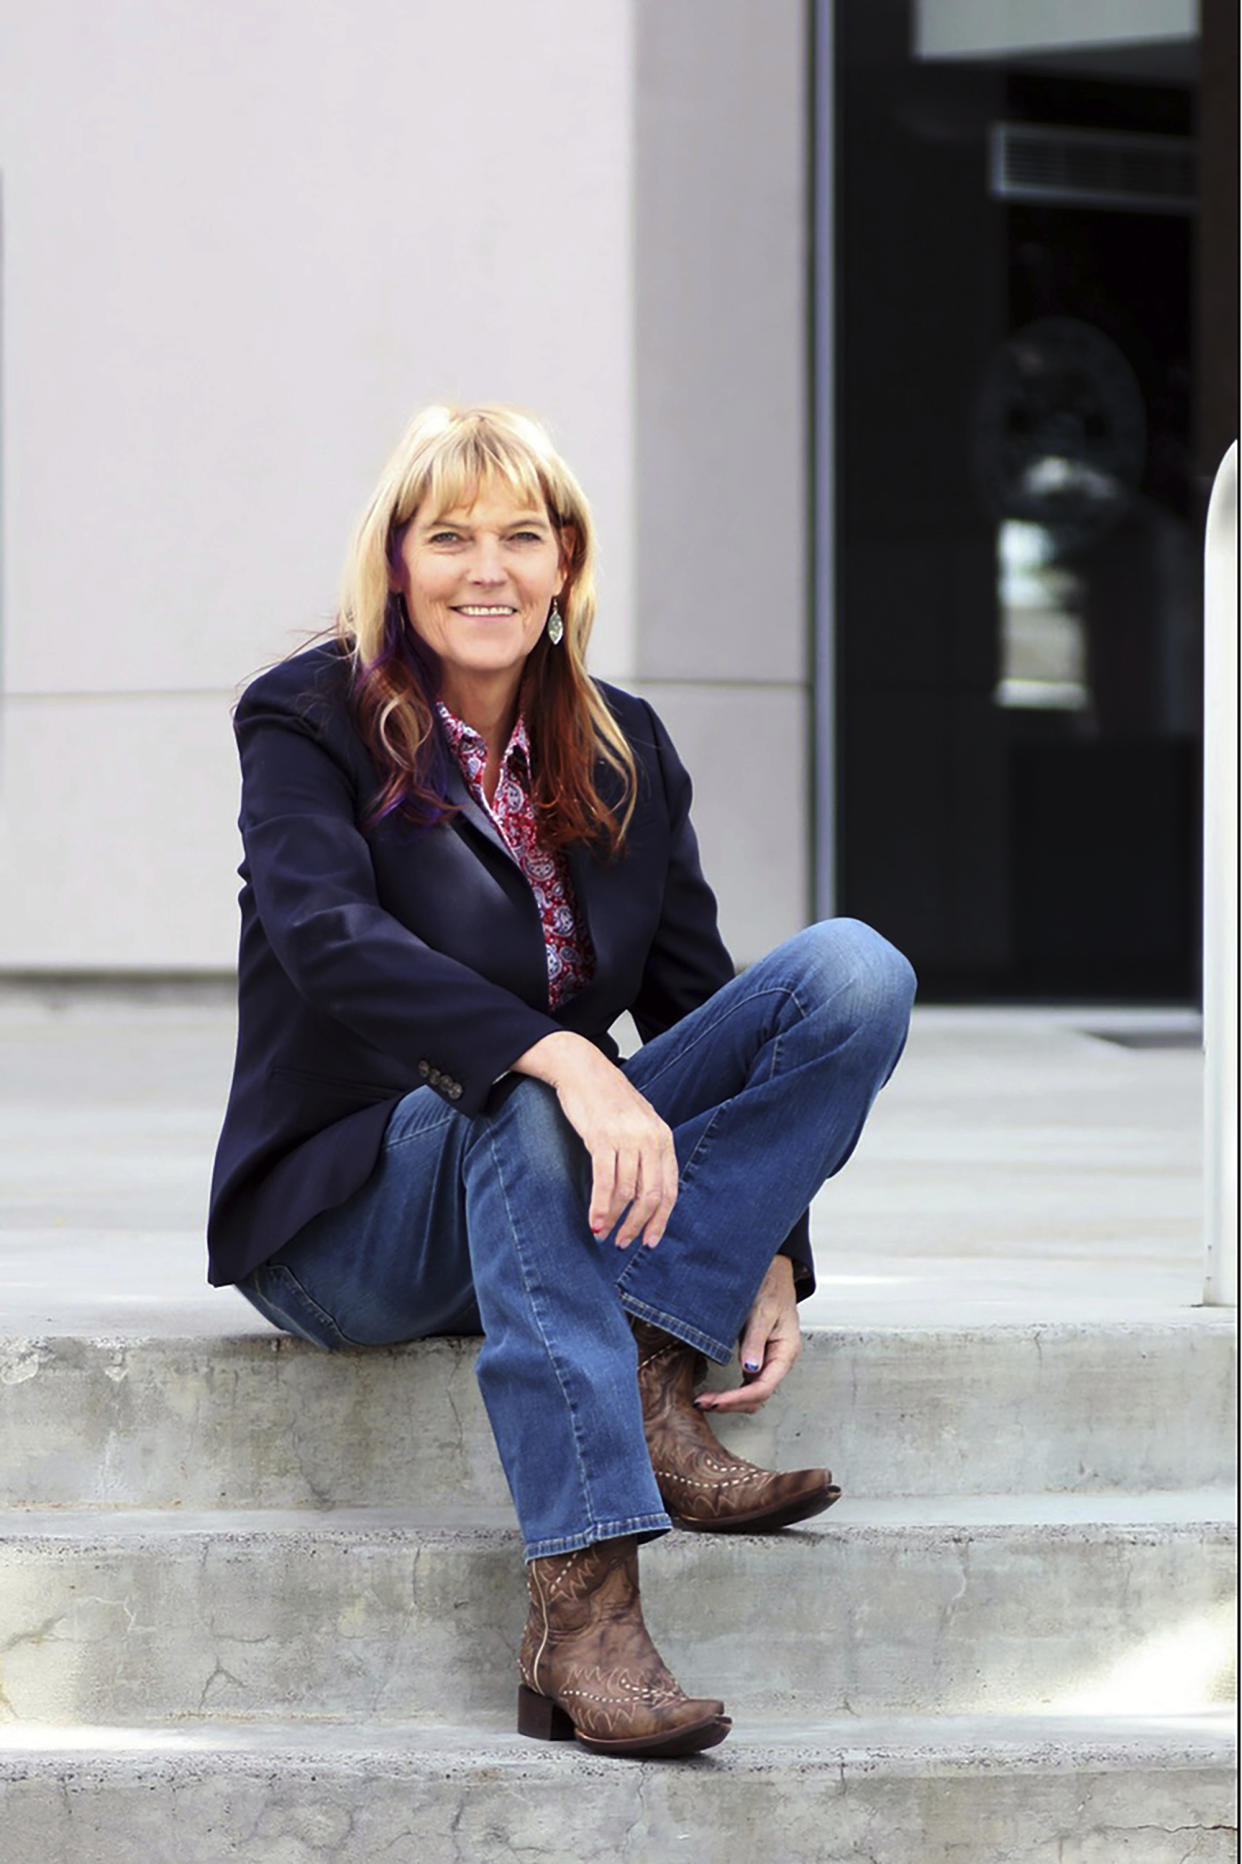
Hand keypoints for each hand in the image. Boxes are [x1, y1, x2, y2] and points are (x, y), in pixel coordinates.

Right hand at [511, 1031, 677, 1248]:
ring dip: (615, 1220)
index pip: (669, 1189)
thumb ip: (647, 1151)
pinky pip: (605, 1182)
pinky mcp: (602, 1137)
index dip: (661, 1220)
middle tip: (624, 1242)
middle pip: (650, 1196)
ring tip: (604, 1233)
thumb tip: (644, 1193)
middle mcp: (650, 1139)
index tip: (650, 1240)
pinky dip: (600, 1207)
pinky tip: (595, 1221)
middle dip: (638, 1225)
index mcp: (663, 1137)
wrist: (582, 1069)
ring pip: (626, 1192)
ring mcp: (627, 1138)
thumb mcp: (639, 1122)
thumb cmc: (607, 1098)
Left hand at [695, 1254, 800, 1414]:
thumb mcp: (762, 1311)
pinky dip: (734, 1391)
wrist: (773, 1270)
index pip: (763, 1388)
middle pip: (757, 1396)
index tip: (714, 1401)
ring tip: (705, 1400)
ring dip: (731, 1400)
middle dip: (731, 1403)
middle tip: (702, 1403)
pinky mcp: (760, 1356)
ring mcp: (770, 1360)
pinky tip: (717, 1391)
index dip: (737, 1399)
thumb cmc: (772, 1286)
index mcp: (786, 1351)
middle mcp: (780, 1360)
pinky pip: (749, 1382)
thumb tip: (749, 1369)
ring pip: (753, 1393)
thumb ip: (755, 1340)